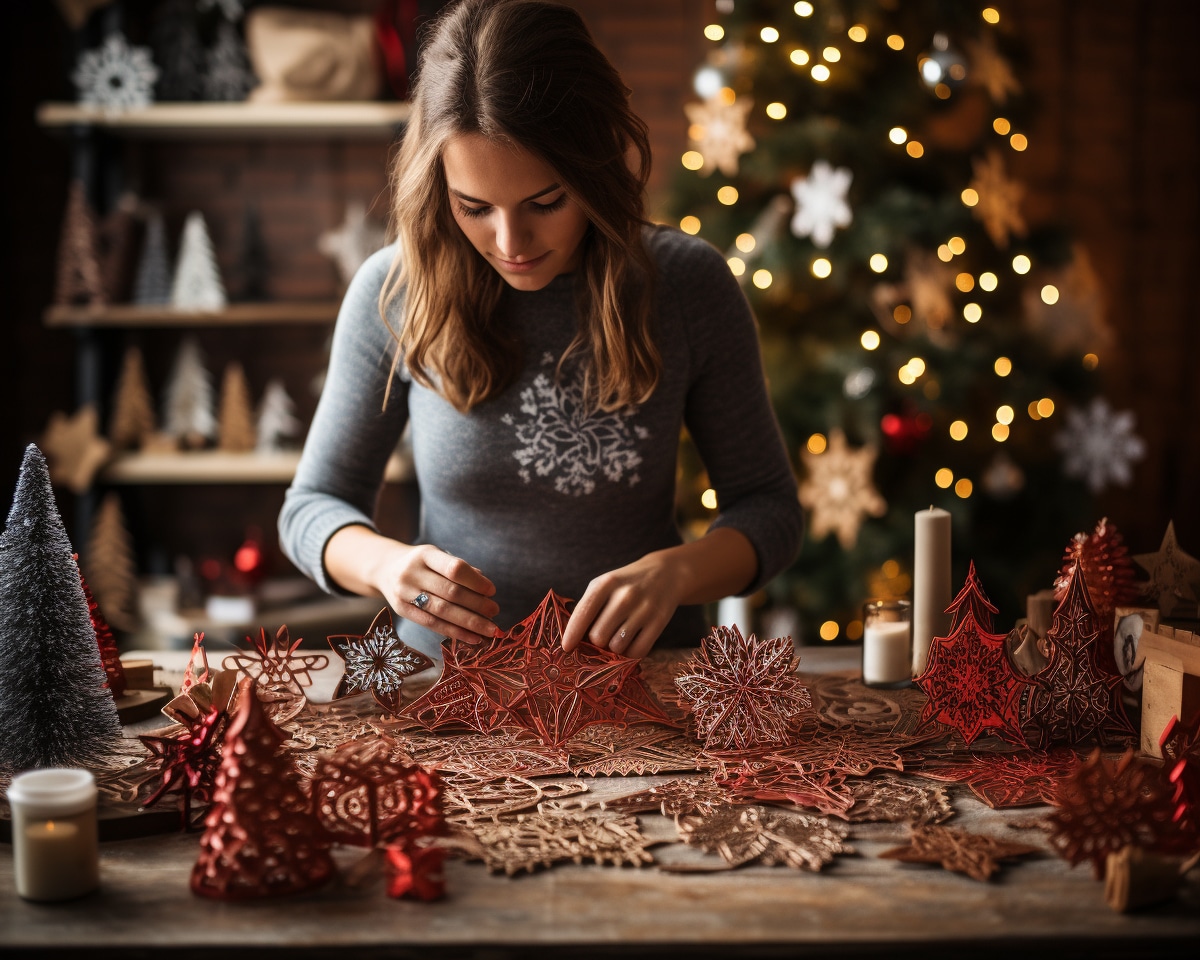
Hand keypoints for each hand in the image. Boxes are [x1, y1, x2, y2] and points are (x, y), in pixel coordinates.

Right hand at [372, 543, 499, 643]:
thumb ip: (460, 570)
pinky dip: (455, 632)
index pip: (454, 568)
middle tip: (495, 611)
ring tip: (489, 628)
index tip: (492, 591)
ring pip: (442, 611)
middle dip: (477, 604)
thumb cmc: (421, 564)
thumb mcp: (437, 557)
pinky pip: (432, 624)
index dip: (475, 581)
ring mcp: (405, 592)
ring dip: (469, 622)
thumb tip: (486, 588)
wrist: (384, 569)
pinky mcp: (402, 610)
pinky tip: (472, 637)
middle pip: (450, 592)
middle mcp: (412, 573)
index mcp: (426, 554)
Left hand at [561, 550, 683, 658]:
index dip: (572, 634)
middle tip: (602, 636)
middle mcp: (625, 595)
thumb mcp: (605, 584)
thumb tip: (573, 639)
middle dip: (596, 642)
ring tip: (618, 637)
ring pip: (617, 647)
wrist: (666, 573)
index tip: (566, 648)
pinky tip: (630, 644)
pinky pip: (638, 652)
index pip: (583, 613)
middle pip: (598, 636)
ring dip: (614, 648)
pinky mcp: (659, 621)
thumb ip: (588, 606)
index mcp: (606, 584)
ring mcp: (644, 609)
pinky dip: (631, 654)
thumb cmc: (626, 583)